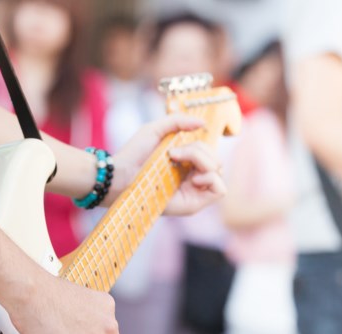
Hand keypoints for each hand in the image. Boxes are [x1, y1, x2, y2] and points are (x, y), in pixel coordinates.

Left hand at [108, 114, 225, 215]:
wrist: (120, 175)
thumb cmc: (133, 154)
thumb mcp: (156, 129)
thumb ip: (179, 122)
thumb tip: (203, 123)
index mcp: (186, 163)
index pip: (210, 152)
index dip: (201, 145)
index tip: (177, 145)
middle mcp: (192, 178)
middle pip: (216, 160)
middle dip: (199, 150)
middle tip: (173, 153)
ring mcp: (193, 191)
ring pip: (218, 171)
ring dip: (202, 160)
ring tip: (178, 162)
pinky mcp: (193, 204)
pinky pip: (220, 191)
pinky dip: (212, 178)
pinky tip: (193, 178)